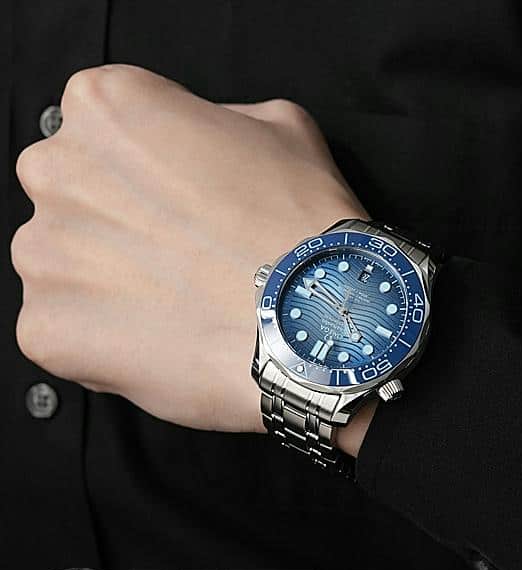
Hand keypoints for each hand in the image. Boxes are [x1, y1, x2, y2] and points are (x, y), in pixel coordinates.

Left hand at [12, 64, 367, 433]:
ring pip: (63, 267)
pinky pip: (60, 331)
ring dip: (106, 285)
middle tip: (179, 258)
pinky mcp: (46, 330)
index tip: (181, 203)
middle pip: (73, 196)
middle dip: (118, 224)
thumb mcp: (283, 128)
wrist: (311, 325)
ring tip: (174, 307)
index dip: (149, 171)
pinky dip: (99, 341)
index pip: (105, 131)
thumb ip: (220, 119)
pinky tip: (158, 341)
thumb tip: (205, 139)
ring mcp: (43, 256)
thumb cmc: (300, 229)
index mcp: (107, 108)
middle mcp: (57, 171)